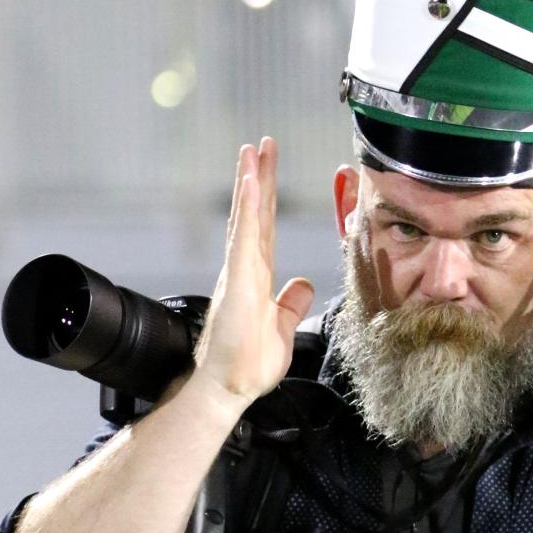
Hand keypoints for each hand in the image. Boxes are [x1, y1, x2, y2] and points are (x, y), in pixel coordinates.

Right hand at [189, 137, 314, 411]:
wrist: (229, 389)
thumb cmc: (248, 365)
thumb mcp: (283, 327)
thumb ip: (292, 303)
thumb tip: (303, 284)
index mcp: (255, 277)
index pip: (264, 228)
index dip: (266, 198)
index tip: (268, 169)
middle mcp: (244, 269)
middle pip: (254, 214)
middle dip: (258, 178)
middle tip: (262, 144)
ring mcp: (239, 273)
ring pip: (246, 219)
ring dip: (250, 182)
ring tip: (253, 150)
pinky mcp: (238, 282)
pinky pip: (244, 238)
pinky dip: (247, 209)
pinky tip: (249, 184)